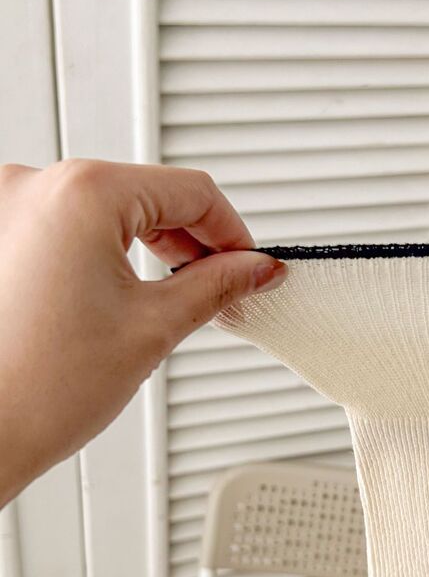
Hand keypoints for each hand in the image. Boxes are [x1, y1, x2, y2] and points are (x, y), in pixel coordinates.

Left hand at [0, 159, 285, 505]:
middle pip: (149, 193)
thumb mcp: (154, 328)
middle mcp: (32, 186)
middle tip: (222, 282)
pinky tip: (127, 286)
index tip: (249, 263)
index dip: (233, 231)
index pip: (191, 192)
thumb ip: (217, 286)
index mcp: (80, 195)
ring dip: (153, 242)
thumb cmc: (36, 390)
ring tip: (176, 291)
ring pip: (110, 207)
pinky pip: (71, 222)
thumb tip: (255, 269)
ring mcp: (5, 208)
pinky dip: (109, 247)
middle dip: (195, 239)